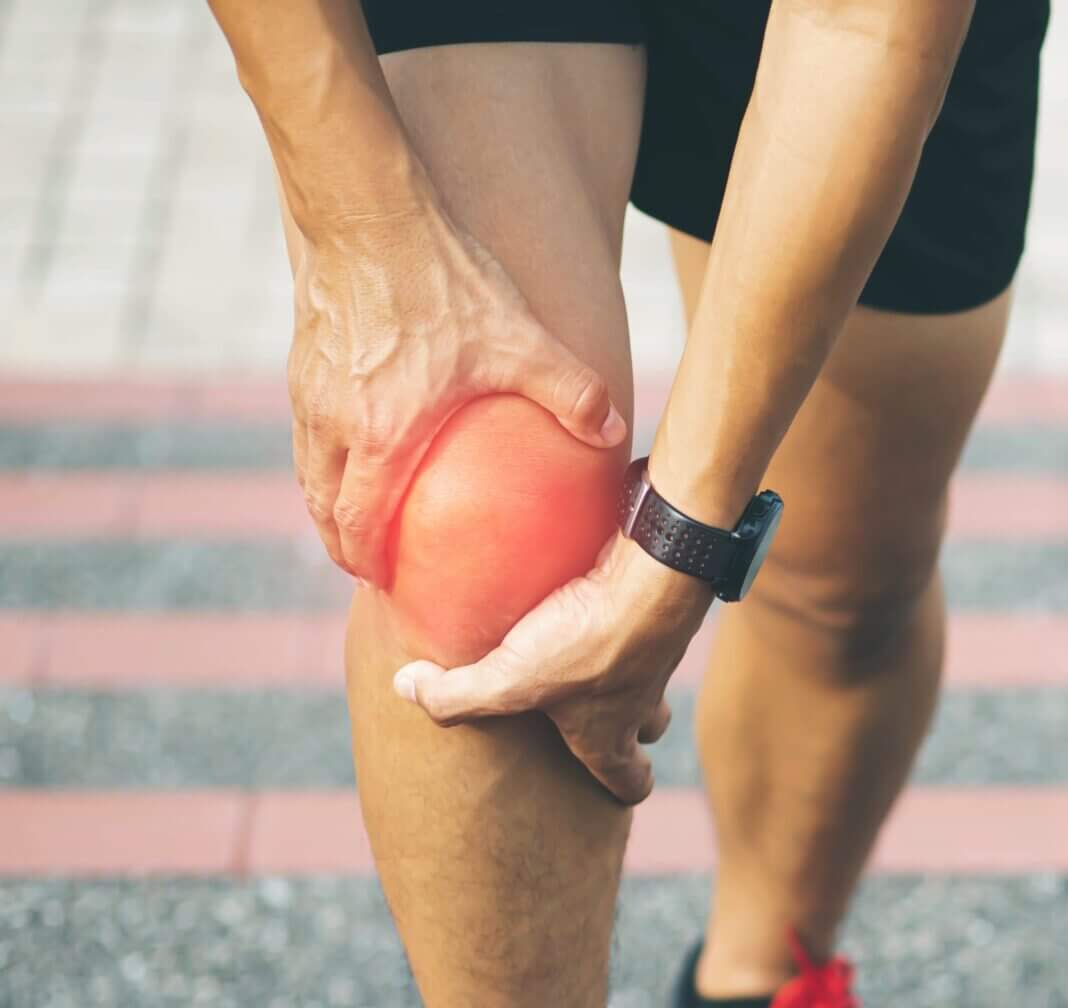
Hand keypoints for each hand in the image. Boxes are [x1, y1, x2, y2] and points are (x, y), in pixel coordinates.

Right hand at [287, 205, 625, 579]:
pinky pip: (306, 425)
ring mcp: (309, 390)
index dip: (367, 563)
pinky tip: (353, 446)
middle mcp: (330, 422)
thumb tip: (614, 433)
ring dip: (327, 501)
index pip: (358, 525)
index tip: (384, 584)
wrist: (364, 211)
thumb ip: (572, 394)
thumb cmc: (442, 280)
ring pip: (307, 467)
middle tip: (369, 566)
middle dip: (341, 544)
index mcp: (378, 436)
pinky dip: (322, 453)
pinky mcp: (301, 357)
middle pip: (322, 505)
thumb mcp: (521, 342)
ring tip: (356, 519)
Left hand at [390, 536, 712, 804]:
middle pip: (646, 730)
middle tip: (595, 717)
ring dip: (626, 677)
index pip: (631, 783)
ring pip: (649, 680)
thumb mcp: (510, 679)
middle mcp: (642, 703)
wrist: (654, 580)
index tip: (614, 789)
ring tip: (588, 657)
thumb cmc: (587, 641)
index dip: (623, 787)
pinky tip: (592, 603)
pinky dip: (624, 626)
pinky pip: (645, 632)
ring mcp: (657, 659)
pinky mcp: (658, 614)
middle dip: (627, 730)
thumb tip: (408, 689)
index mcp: (611, 736)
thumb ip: (454, 696)